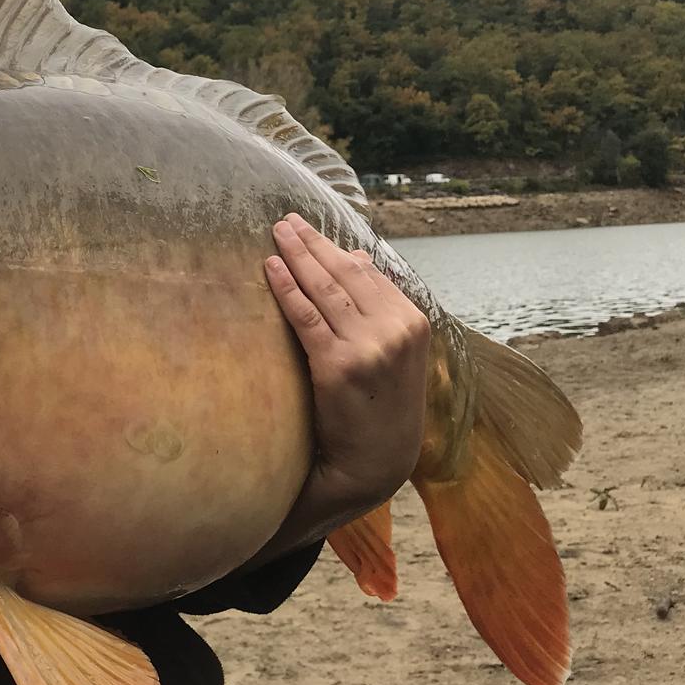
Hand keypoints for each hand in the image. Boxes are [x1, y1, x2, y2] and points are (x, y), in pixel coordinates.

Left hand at [259, 213, 430, 549]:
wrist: (374, 463)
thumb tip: (358, 257)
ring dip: (296, 255)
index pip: (367, 274)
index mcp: (414, 322)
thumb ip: (379, 306)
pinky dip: (286, 288)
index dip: (334, 249)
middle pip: (344, 274)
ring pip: (324, 289)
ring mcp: (368, 347)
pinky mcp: (337, 365)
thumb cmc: (381, 406)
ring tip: (276, 233)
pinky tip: (270, 267)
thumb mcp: (395, 353)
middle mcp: (395, 330)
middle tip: (285, 220)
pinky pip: (306, 316)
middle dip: (312, 243)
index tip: (308, 229)